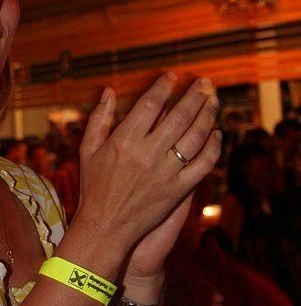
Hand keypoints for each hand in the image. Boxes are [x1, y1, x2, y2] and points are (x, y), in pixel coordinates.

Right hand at [74, 72, 220, 258]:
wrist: (106, 228)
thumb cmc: (94, 187)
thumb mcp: (88, 150)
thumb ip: (99, 119)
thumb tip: (108, 91)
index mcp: (123, 141)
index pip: (150, 105)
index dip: (163, 88)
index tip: (172, 77)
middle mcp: (147, 154)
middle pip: (179, 116)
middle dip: (195, 96)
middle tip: (205, 83)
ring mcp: (165, 173)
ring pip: (195, 137)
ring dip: (208, 115)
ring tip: (213, 100)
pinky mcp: (178, 190)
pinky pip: (203, 164)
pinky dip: (213, 147)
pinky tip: (216, 134)